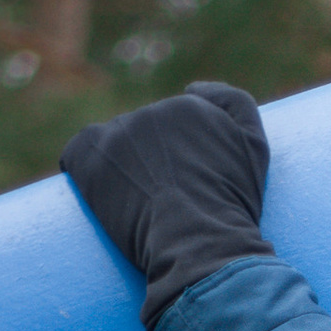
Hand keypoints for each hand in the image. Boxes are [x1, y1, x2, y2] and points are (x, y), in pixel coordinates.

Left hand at [61, 81, 273, 329]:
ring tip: (139, 210)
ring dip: (121, 172)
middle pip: (143, 138)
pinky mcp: (90, 154)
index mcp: (190, 108)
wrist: (199, 243)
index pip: (173, 129)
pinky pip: (77, 156)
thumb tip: (191, 87)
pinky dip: (85, 173)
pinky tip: (102, 198)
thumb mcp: (254, 147)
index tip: (186, 191)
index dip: (177, 162)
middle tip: (164, 206)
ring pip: (114, 149)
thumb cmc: (232, 207)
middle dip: (149, 166)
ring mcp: (119, 132)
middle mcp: (151, 111)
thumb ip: (234, 103)